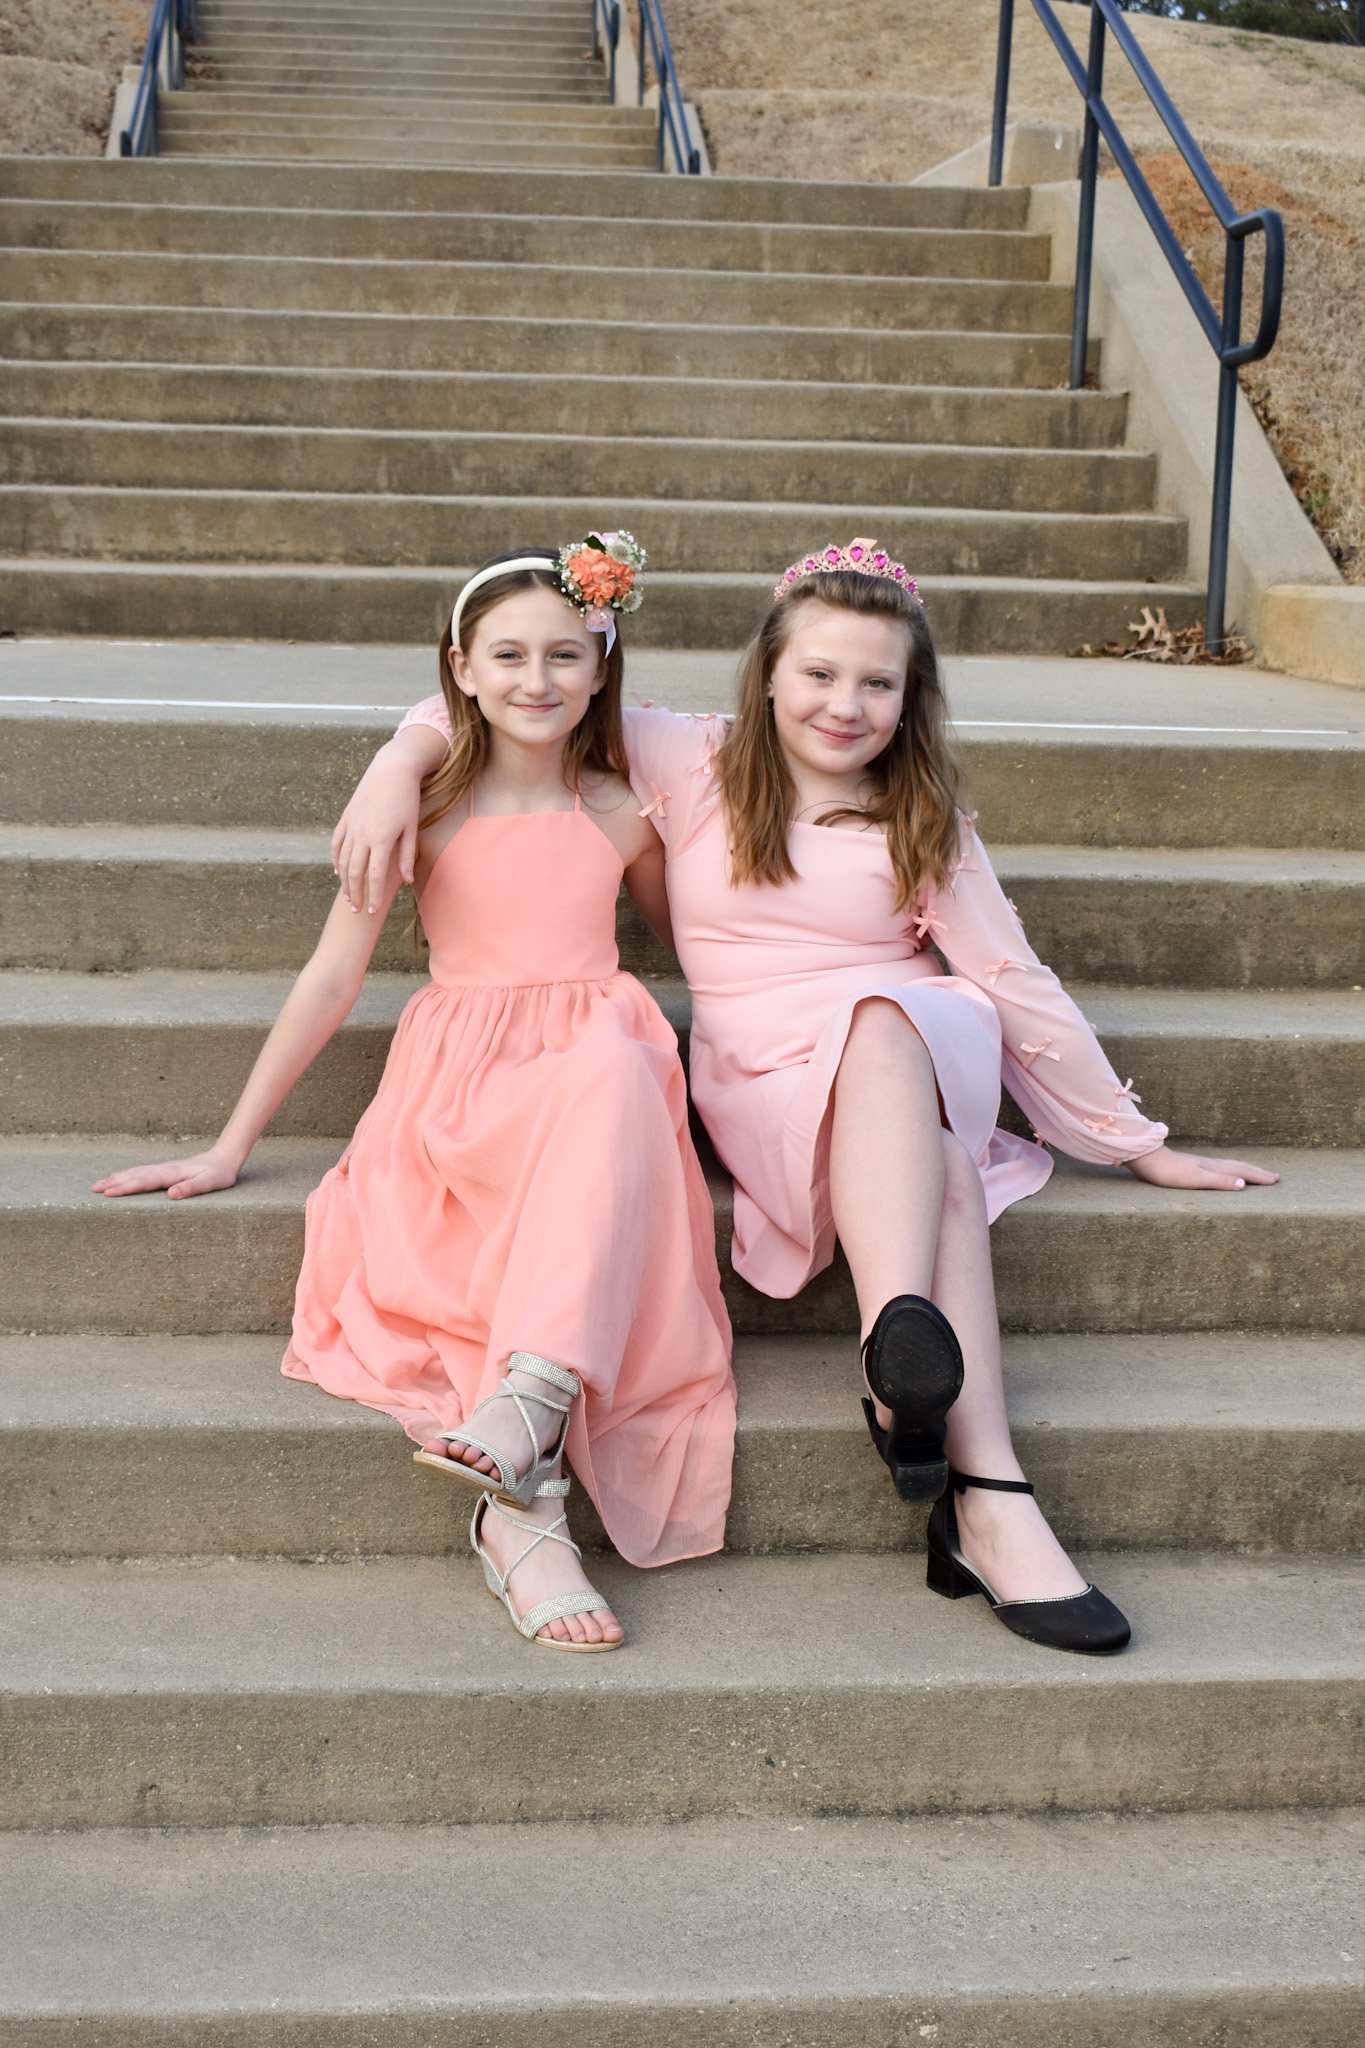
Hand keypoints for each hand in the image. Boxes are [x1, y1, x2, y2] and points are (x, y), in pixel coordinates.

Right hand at [91, 1146, 241, 1200]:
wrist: (224, 1158)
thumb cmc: (219, 1174)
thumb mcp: (210, 1183)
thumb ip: (191, 1188)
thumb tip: (171, 1194)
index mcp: (171, 1173)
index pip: (144, 1181)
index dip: (126, 1187)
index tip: (108, 1192)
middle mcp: (164, 1169)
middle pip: (134, 1175)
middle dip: (114, 1182)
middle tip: (93, 1189)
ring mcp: (163, 1168)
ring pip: (136, 1172)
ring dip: (117, 1177)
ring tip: (100, 1183)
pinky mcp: (165, 1170)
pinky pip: (142, 1172)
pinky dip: (128, 1174)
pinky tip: (121, 1176)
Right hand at [331, 753, 422, 915]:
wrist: (392, 769)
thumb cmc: (407, 799)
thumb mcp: (411, 829)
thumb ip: (406, 856)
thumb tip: (407, 881)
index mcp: (381, 839)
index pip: (375, 876)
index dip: (374, 895)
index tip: (374, 911)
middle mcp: (362, 834)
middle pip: (354, 872)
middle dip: (356, 894)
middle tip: (357, 911)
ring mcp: (351, 825)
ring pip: (342, 860)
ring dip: (344, 882)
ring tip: (349, 897)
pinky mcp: (346, 818)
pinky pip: (337, 844)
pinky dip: (336, 860)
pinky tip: (338, 873)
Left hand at [1126, 1144, 1278, 1191]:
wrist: (1149, 1159)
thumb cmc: (1171, 1172)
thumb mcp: (1197, 1179)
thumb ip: (1220, 1181)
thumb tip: (1244, 1184)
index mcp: (1216, 1168)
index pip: (1244, 1172)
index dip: (1260, 1177)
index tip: (1276, 1180)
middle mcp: (1213, 1164)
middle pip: (1241, 1167)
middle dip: (1258, 1172)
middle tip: (1275, 1176)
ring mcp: (1204, 1164)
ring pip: (1232, 1166)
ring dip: (1247, 1169)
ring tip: (1257, 1172)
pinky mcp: (1195, 1166)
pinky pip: (1222, 1167)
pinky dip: (1232, 1170)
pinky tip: (1226, 1172)